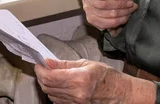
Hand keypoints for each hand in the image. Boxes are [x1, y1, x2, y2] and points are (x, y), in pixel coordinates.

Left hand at [35, 58, 155, 103]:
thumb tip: (48, 61)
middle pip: (47, 86)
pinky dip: (54, 92)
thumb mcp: (87, 64)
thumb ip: (64, 64)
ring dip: (47, 84)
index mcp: (80, 79)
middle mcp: (76, 94)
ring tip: (51, 74)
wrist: (121, 94)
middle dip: (41, 75)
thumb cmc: (107, 77)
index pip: (50, 76)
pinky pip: (57, 101)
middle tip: (43, 67)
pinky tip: (58, 85)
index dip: (40, 69)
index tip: (38, 63)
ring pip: (50, 94)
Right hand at [76, 0, 137, 30]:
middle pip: (100, 3)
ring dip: (121, 13)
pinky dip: (117, 21)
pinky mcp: (92, 20)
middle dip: (118, 4)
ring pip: (104, 14)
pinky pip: (105, 23)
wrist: (120, 1)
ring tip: (130, 9)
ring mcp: (87, 10)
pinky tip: (124, 17)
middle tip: (130, 3)